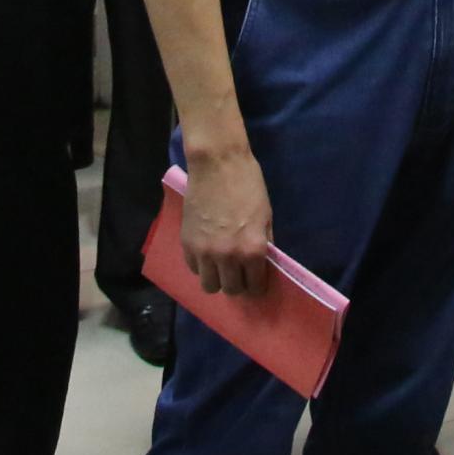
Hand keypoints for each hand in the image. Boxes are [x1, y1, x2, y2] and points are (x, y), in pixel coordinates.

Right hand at [181, 146, 275, 297]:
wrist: (217, 164)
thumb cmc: (247, 184)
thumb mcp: (266, 215)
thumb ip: (264, 244)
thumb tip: (263, 264)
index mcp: (253, 250)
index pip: (255, 287)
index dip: (257, 284)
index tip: (255, 278)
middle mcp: (228, 257)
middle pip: (232, 290)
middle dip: (238, 283)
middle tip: (239, 271)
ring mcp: (205, 253)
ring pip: (209, 286)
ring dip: (217, 279)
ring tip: (221, 265)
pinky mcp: (187, 245)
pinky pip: (194, 269)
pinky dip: (202, 265)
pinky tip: (207, 252)